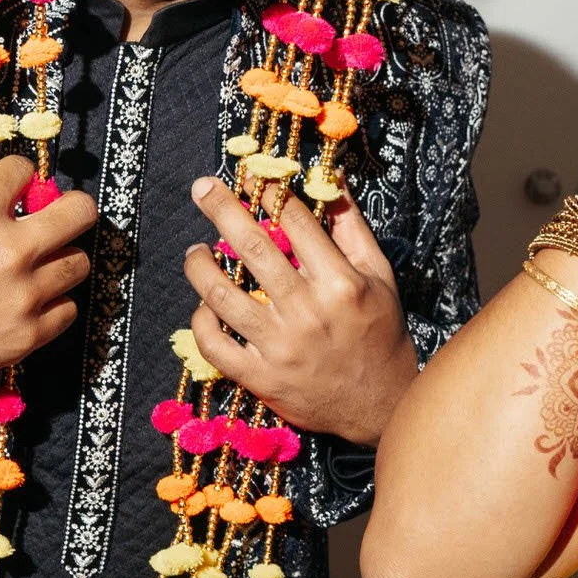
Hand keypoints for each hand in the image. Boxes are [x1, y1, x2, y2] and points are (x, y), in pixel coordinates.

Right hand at [0, 156, 96, 434]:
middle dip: (69, 204)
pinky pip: (68, 309)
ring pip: (79, 263)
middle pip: (80, 212)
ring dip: (60, 255)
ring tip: (35, 262)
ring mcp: (24, 297)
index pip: (22, 170)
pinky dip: (53, 302)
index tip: (8, 185)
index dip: (13, 173)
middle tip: (54, 213)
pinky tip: (27, 299)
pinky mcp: (27, 337)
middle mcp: (10, 251)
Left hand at [185, 177, 417, 446]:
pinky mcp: (261, 377)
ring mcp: (280, 346)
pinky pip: (214, 345)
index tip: (250, 174)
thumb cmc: (380, 332)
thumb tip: (329, 179)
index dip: (269, 191)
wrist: (381, 404)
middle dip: (222, 209)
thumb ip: (351, 228)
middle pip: (252, 248)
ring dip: (199, 266)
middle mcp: (307, 311)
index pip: (296, 222)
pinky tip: (202, 306)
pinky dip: (200, 321)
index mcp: (339, 282)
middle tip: (201, 187)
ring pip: (221, 296)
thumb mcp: (378, 276)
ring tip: (196, 252)